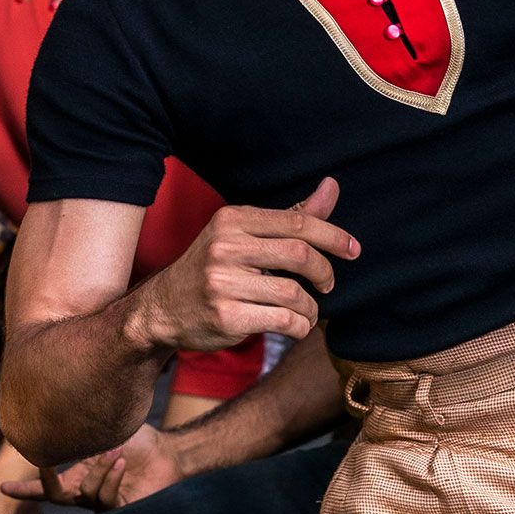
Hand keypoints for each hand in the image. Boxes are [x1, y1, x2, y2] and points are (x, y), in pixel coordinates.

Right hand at [8, 420, 187, 510]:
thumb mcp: (105, 430)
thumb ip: (84, 430)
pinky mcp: (120, 512)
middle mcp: (86, 492)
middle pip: (56, 496)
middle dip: (44, 483)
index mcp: (78, 476)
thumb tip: (65, 415)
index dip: (24, 490)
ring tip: (117, 451)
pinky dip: (112, 478)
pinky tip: (123, 464)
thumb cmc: (139, 441)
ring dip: (99, 469)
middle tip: (45, 465)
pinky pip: (105, 499)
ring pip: (85, 492)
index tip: (2, 488)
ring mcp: (102, 503)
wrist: (168, 453)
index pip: (46, 487)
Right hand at [131, 178, 359, 349]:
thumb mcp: (243, 235)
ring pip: (294, 293)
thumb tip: (332, 187)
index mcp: (232, 219)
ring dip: (311, 308)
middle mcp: (225, 247)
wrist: (162, 309)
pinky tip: (296, 326)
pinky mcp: (226, 316)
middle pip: (300, 254)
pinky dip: (300, 326)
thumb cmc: (212, 269)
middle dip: (324, 272)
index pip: (296, 222)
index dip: (332, 236)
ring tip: (307, 312)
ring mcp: (223, 283)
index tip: (352, 250)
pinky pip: (283, 320)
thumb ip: (290, 216)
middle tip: (328, 284)